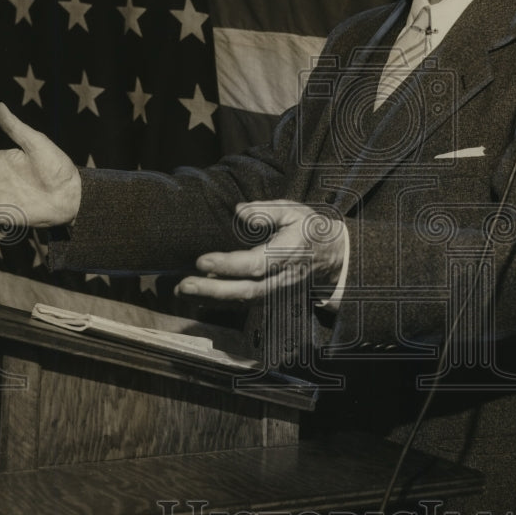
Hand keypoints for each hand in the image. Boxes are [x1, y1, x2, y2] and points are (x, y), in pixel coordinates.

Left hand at [176, 200, 345, 301]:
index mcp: (288, 253)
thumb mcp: (295, 211)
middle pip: (246, 290)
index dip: (227, 265)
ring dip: (210, 299)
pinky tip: (197, 297)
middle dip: (212, 290)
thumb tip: (239, 211)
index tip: (201, 260)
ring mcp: (277, 292)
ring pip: (242, 301)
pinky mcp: (272, 298)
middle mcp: (282, 278)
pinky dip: (219, 303)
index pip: (255, 263)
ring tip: (180, 291)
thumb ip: (268, 210)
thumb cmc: (310, 229)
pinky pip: (243, 304)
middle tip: (183, 285)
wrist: (334, 258)